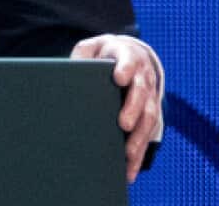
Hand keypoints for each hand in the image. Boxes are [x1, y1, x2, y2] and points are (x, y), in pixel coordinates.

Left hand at [71, 34, 163, 183]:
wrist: (130, 54)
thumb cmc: (104, 53)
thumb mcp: (92, 48)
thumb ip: (82, 56)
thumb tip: (67, 72)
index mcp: (128, 56)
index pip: (129, 61)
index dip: (126, 68)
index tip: (119, 78)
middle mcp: (143, 76)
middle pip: (142, 92)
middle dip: (133, 108)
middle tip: (123, 124)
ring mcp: (150, 96)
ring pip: (149, 117)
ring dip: (140, 136)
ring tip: (128, 153)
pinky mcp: (150, 114)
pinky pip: (148, 135)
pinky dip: (139, 153)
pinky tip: (129, 170)